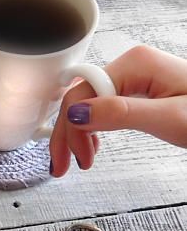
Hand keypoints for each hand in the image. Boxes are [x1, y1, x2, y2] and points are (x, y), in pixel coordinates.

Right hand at [50, 45, 186, 176]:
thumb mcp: (169, 118)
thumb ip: (120, 114)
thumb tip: (76, 114)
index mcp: (134, 64)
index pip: (82, 94)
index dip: (70, 128)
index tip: (69, 158)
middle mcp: (130, 66)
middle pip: (80, 98)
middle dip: (68, 133)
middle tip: (62, 166)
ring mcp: (133, 77)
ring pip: (88, 104)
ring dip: (78, 133)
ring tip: (81, 160)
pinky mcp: (138, 90)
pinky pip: (103, 107)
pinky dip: (93, 127)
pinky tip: (93, 143)